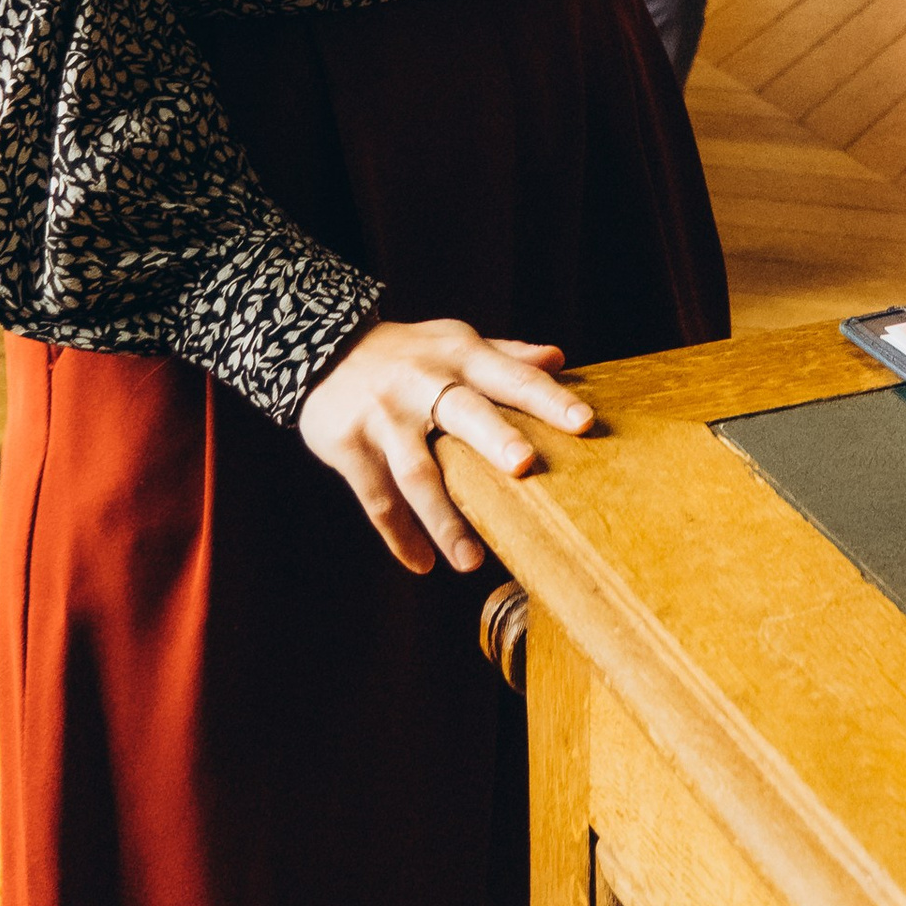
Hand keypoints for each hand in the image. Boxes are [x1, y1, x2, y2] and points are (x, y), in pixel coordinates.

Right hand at [297, 319, 594, 574]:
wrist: (321, 348)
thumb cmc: (410, 352)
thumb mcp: (455, 342)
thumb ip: (506, 354)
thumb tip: (559, 359)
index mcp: (460, 356)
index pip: (512, 377)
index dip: (548, 398)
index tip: (584, 422)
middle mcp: (424, 382)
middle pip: (463, 413)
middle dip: (494, 438)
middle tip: (524, 466)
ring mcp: (384, 415)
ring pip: (417, 471)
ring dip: (443, 518)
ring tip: (471, 561)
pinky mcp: (349, 444)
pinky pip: (376, 498)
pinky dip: (399, 534)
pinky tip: (421, 563)